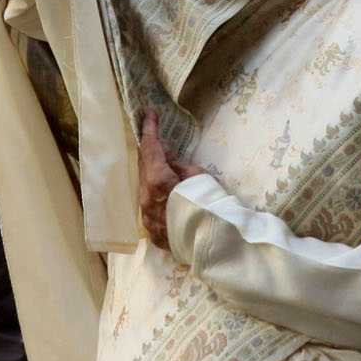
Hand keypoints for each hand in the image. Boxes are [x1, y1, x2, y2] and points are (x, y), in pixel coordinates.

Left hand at [138, 112, 207, 250]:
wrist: (216, 246)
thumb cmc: (210, 205)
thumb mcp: (198, 176)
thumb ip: (178, 165)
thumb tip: (168, 160)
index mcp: (156, 181)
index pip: (150, 148)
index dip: (150, 129)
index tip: (148, 114)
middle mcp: (145, 198)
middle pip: (144, 168)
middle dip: (151, 152)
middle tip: (158, 138)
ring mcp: (147, 217)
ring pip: (146, 189)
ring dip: (153, 175)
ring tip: (166, 165)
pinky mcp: (153, 232)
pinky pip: (152, 207)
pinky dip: (158, 196)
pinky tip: (167, 192)